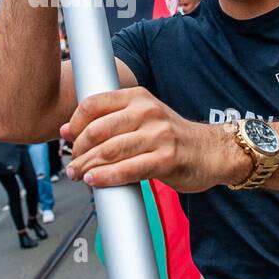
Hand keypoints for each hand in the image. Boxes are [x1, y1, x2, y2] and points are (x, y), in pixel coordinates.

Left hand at [60, 88, 247, 192]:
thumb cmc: (171, 137)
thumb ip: (110, 120)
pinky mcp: (167, 159)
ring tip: (76, 174)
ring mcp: (158, 135)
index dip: (74, 123)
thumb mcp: (143, 117)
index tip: (68, 139)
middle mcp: (147, 112)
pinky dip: (106, 178)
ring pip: (109, 151)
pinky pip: (128, 170)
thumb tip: (66, 130)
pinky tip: (93, 182)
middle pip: (97, 130)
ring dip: (86, 166)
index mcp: (138, 97)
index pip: (93, 104)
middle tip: (71, 163)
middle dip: (77, 150)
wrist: (212, 151)